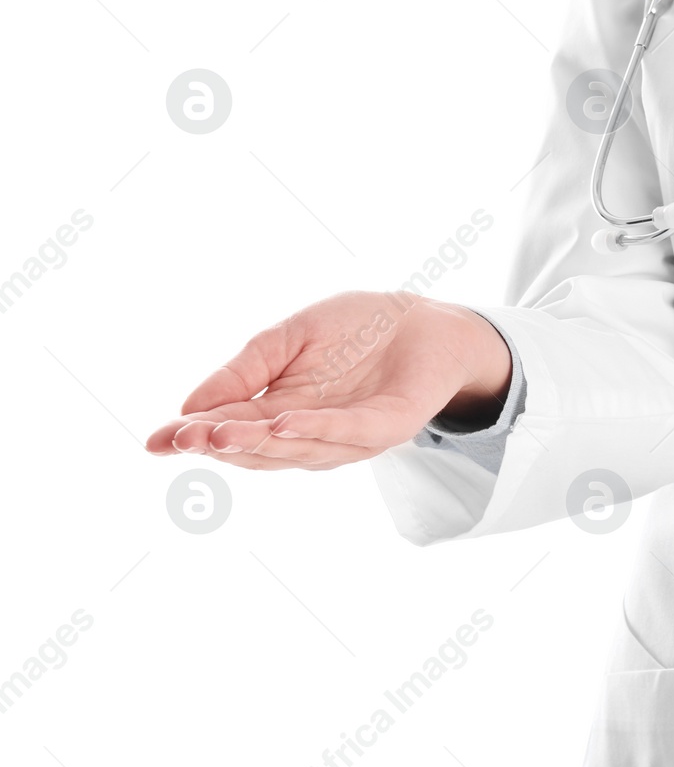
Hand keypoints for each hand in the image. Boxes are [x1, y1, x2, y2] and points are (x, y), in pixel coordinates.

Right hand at [145, 291, 512, 469]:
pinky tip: (284, 424)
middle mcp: (312, 432)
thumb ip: (246, 369)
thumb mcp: (289, 338)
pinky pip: (350, 432)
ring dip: (260, 442)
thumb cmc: (358, 327)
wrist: (425, 318)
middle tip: (183, 439)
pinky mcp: (389, 426)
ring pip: (299, 448)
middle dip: (219, 444)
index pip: (229, 429)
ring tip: (220, 434)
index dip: (192, 437)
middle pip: (259, 448)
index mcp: (281, 411)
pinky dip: (317, 430)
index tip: (154, 442)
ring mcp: (351, 435)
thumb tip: (188, 406)